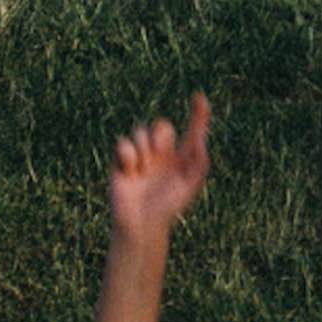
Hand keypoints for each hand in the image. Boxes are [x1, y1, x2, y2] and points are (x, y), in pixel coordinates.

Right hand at [109, 93, 211, 238]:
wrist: (142, 224)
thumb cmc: (169, 207)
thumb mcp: (190, 184)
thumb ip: (199, 160)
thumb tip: (201, 138)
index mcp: (181, 157)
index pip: (192, 130)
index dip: (198, 114)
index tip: (200, 98)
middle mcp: (161, 154)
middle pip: (161, 125)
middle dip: (161, 133)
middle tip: (160, 150)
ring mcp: (141, 157)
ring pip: (141, 131)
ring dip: (144, 148)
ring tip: (144, 170)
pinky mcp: (121, 163)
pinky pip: (123, 143)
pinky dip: (129, 155)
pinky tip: (132, 171)